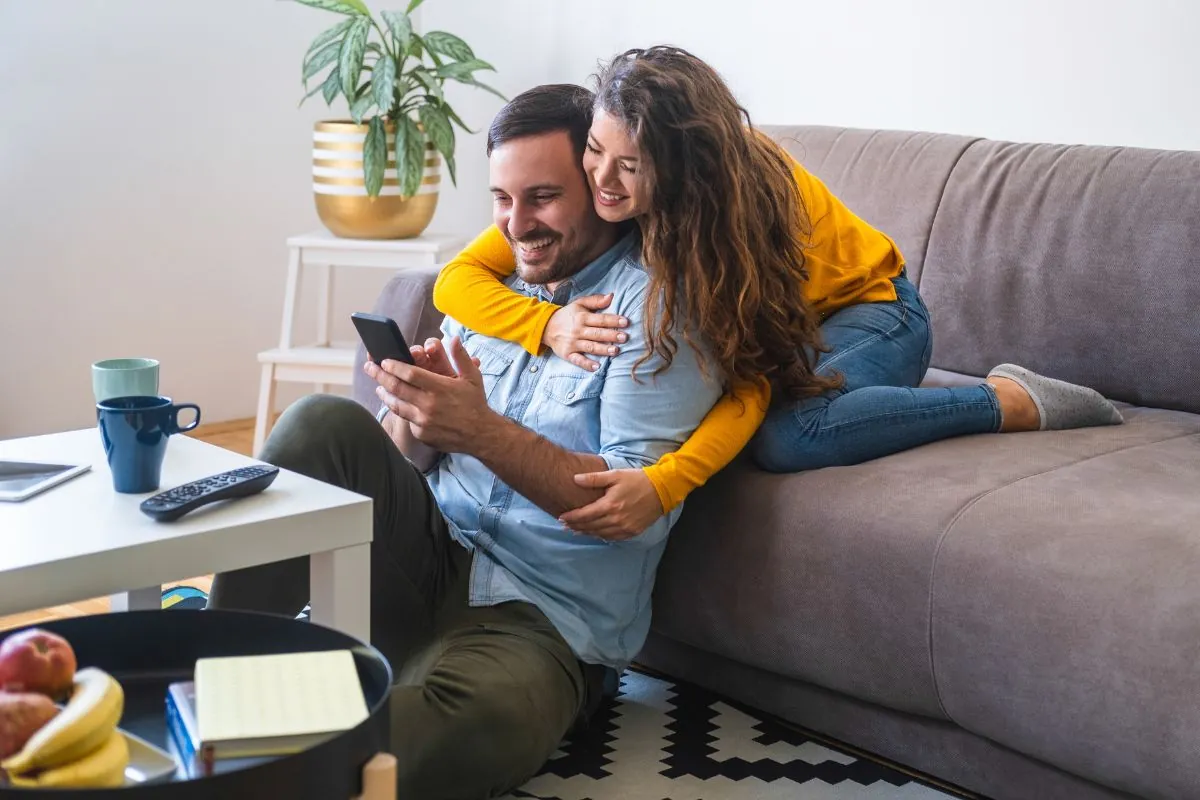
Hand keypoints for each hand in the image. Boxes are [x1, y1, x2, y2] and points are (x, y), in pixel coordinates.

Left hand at [365, 337, 491, 452]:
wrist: (481, 435)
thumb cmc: (475, 403)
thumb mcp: (473, 377)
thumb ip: (461, 357)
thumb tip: (453, 338)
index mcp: (440, 388)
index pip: (410, 373)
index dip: (394, 366)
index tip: (384, 360)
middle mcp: (429, 405)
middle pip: (397, 388)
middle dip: (380, 376)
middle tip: (369, 367)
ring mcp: (424, 422)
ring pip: (396, 405)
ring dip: (385, 394)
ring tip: (379, 387)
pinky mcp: (422, 434)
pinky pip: (407, 420)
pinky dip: (402, 411)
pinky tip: (398, 404)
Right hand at [543, 294, 629, 371]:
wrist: (546, 326)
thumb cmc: (568, 315)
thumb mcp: (579, 303)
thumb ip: (595, 300)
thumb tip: (611, 296)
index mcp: (582, 317)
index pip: (600, 319)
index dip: (613, 320)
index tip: (626, 322)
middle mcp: (578, 330)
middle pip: (597, 333)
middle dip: (611, 335)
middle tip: (625, 337)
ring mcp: (572, 343)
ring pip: (590, 347)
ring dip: (603, 349)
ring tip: (616, 350)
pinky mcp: (567, 354)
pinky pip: (577, 360)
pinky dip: (586, 364)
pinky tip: (596, 367)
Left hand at [558, 468, 663, 540]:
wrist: (662, 490)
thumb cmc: (638, 479)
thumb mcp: (615, 475)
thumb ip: (594, 479)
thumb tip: (575, 479)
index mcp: (610, 504)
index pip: (585, 515)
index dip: (571, 517)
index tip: (561, 517)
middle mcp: (616, 519)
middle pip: (590, 526)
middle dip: (575, 526)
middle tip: (565, 525)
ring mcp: (625, 527)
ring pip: (600, 534)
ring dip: (586, 532)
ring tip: (576, 530)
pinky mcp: (632, 532)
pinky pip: (612, 537)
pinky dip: (601, 536)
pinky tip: (595, 533)